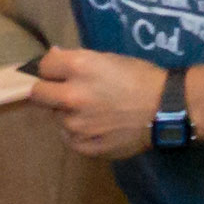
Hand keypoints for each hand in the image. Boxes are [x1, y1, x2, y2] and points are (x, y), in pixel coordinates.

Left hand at [28, 47, 170, 160]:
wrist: (165, 109)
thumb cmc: (140, 77)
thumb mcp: (109, 58)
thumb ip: (78, 60)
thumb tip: (53, 57)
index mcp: (79, 68)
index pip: (43, 66)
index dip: (51, 68)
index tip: (59, 72)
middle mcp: (71, 96)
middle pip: (38, 94)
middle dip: (48, 91)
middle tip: (65, 92)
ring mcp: (76, 125)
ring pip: (56, 117)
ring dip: (68, 113)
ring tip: (93, 111)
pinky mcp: (84, 146)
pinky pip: (69, 138)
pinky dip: (79, 132)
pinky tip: (98, 126)